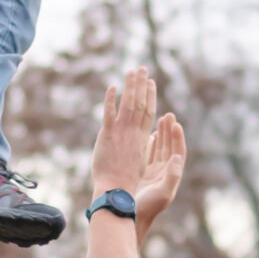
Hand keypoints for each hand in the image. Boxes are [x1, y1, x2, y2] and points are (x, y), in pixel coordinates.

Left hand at [91, 66, 155, 197]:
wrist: (116, 188)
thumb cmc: (126, 180)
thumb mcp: (138, 160)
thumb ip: (139, 145)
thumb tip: (144, 139)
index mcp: (144, 137)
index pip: (149, 111)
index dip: (150, 95)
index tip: (150, 83)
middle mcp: (135, 131)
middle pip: (141, 102)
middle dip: (142, 84)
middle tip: (142, 69)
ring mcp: (122, 131)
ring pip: (128, 103)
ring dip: (130, 85)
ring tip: (131, 71)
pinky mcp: (108, 133)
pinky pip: (110, 112)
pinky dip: (111, 99)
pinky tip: (112, 87)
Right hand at [135, 112, 185, 240]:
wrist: (131, 218)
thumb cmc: (148, 208)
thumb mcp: (163, 193)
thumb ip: (172, 176)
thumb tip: (176, 157)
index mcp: (171, 176)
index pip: (177, 152)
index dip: (177, 138)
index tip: (175, 124)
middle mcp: (164, 173)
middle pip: (169, 147)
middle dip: (169, 132)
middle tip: (168, 115)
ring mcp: (153, 173)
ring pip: (159, 149)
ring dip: (160, 135)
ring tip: (160, 119)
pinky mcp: (142, 173)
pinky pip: (148, 154)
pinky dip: (148, 143)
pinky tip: (147, 133)